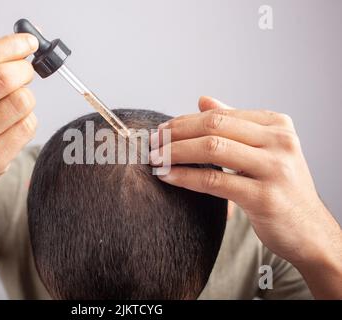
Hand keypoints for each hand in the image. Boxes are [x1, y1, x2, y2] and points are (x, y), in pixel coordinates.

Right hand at [0, 34, 38, 189]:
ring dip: (27, 97)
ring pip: (20, 103)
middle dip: (24, 70)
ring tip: (16, 101)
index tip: (28, 42)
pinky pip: (27, 127)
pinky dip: (29, 119)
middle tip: (25, 72)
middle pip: (2, 79)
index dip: (11, 46)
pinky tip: (15, 123)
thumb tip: (23, 45)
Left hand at [150, 97, 341, 268]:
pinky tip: (167, 176)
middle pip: (214, 127)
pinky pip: (214, 181)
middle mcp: (279, 141)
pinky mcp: (264, 197)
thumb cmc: (279, 187)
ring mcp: (274, 168)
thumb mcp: (264, 149)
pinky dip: (185, 177)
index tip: (162, 131)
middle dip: (176, 133)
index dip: (185, 121)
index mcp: (277, 124)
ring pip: (212, 149)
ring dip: (175, 153)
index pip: (220, 115)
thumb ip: (235, 124)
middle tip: (153, 143)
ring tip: (155, 159)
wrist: (308, 230)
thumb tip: (203, 100)